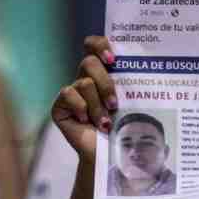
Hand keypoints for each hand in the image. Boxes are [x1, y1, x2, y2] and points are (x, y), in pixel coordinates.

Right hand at [51, 35, 118, 162]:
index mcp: (101, 72)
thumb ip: (127, 80)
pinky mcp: (59, 106)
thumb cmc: (121, 127)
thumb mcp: (128, 99)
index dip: (100, 45)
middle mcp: (84, 79)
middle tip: (114, 103)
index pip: (93, 45)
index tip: (113, 59)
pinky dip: (81, 108)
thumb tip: (138, 62)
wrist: (107, 153)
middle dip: (105, 83)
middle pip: (88, 62)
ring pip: (84, 83)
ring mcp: (71, 93)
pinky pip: (69, 94)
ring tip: (104, 122)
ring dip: (97, 105)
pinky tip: (85, 122)